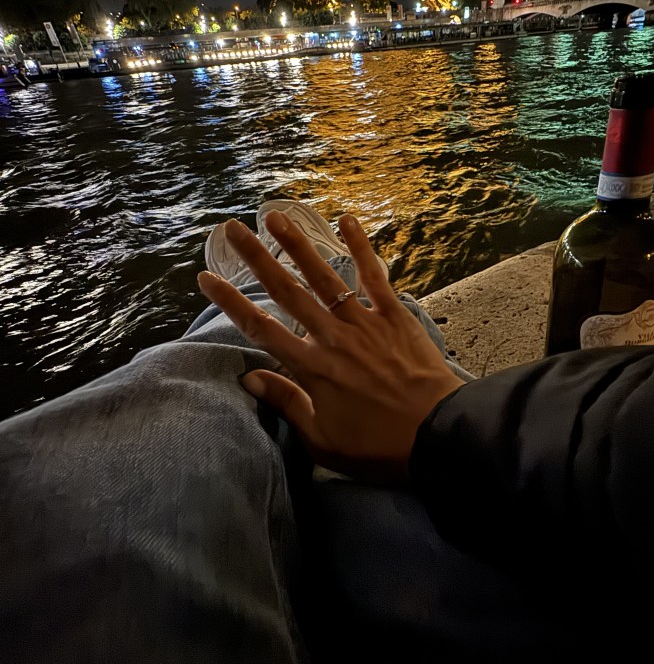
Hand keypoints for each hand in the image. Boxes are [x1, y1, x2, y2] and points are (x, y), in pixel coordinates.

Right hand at [197, 213, 464, 482]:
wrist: (436, 435)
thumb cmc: (378, 447)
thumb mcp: (323, 441)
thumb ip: (287, 404)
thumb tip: (249, 378)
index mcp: (311, 369)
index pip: (261, 329)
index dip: (231, 302)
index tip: (207, 277)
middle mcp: (331, 338)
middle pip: (286, 291)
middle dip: (256, 258)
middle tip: (232, 229)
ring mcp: (363, 323)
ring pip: (324, 277)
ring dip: (298, 244)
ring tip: (276, 216)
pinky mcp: (394, 317)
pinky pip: (374, 277)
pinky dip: (361, 247)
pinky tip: (347, 220)